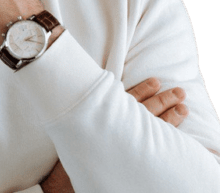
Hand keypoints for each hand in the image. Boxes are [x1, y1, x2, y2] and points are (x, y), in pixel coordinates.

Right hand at [39, 78, 187, 191]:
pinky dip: (165, 135)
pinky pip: (153, 144)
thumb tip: (97, 88)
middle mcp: (119, 126)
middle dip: (164, 100)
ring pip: (155, 126)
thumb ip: (92, 104)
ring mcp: (127, 141)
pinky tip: (174, 131)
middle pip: (147, 110)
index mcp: (107, 114)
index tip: (156, 81)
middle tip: (179, 93)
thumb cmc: (74, 139)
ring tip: (183, 108)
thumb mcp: (80, 118)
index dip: (145, 90)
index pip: (130, 98)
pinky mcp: (129, 154)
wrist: (70, 171)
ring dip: (171, 117)